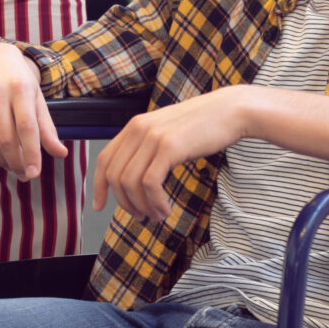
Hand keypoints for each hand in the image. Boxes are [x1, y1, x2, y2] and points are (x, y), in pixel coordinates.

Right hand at [0, 42, 67, 180]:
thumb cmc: (18, 79)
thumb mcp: (37, 98)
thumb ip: (47, 128)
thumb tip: (61, 153)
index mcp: (21, 89)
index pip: (27, 127)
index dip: (31, 153)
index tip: (34, 173)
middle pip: (6, 138)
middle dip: (16, 162)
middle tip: (23, 174)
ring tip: (10, 166)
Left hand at [94, 87, 250, 220]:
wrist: (230, 111)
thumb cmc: (204, 125)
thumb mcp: (168, 132)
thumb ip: (149, 148)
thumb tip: (135, 179)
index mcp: (135, 125)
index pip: (105, 159)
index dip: (98, 186)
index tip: (98, 206)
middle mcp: (139, 129)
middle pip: (115, 176)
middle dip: (124, 203)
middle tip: (139, 216)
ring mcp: (153, 137)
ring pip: (130, 183)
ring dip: (141, 206)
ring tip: (156, 215)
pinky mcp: (169, 147)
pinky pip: (150, 184)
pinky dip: (155, 202)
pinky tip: (165, 209)